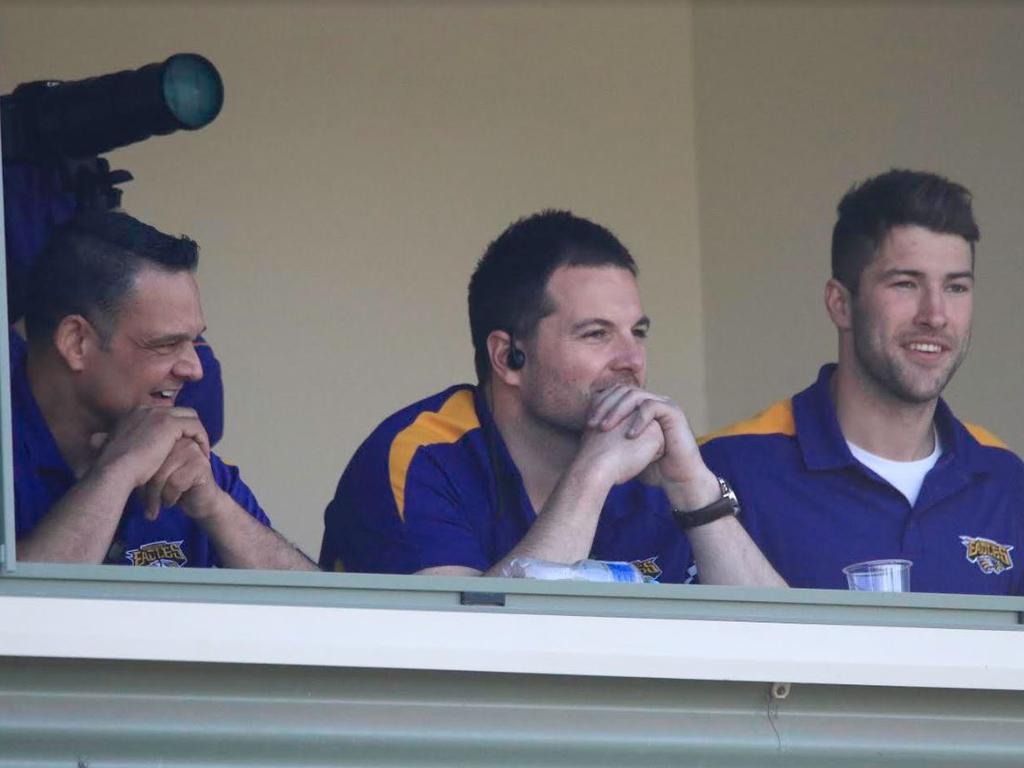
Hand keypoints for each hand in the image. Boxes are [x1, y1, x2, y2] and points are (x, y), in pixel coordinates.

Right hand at [90, 407, 209, 491]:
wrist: (114, 472)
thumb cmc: (115, 469)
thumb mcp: (118, 451)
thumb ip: (126, 444)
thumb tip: (114, 445)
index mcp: (134, 415)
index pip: (163, 414)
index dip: (175, 428)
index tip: (181, 445)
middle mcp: (145, 410)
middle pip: (178, 412)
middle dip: (189, 427)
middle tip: (196, 445)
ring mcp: (157, 414)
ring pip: (189, 416)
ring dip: (198, 433)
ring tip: (202, 450)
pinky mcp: (169, 423)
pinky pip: (195, 426)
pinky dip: (201, 438)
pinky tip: (203, 453)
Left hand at [143, 436, 222, 520]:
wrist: (200, 502)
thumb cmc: (174, 488)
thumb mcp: (152, 474)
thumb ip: (141, 465)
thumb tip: (114, 469)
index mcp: (166, 437)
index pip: (143, 455)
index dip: (140, 477)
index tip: (141, 494)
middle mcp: (180, 440)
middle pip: (151, 465)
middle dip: (147, 489)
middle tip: (148, 505)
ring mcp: (192, 450)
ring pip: (161, 475)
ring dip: (157, 496)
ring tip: (160, 504)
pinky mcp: (200, 464)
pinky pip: (175, 482)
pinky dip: (170, 497)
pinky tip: (173, 501)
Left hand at [586, 385, 718, 506]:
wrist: (677, 479)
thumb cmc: (651, 467)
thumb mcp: (625, 450)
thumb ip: (611, 438)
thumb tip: (586, 435)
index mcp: (639, 406)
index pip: (615, 394)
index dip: (600, 404)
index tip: (587, 423)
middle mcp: (651, 401)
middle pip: (623, 391)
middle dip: (605, 406)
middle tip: (592, 424)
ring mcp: (663, 405)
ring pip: (635, 395)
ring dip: (617, 410)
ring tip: (605, 428)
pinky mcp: (674, 412)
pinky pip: (652, 407)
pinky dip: (638, 419)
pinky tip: (628, 435)